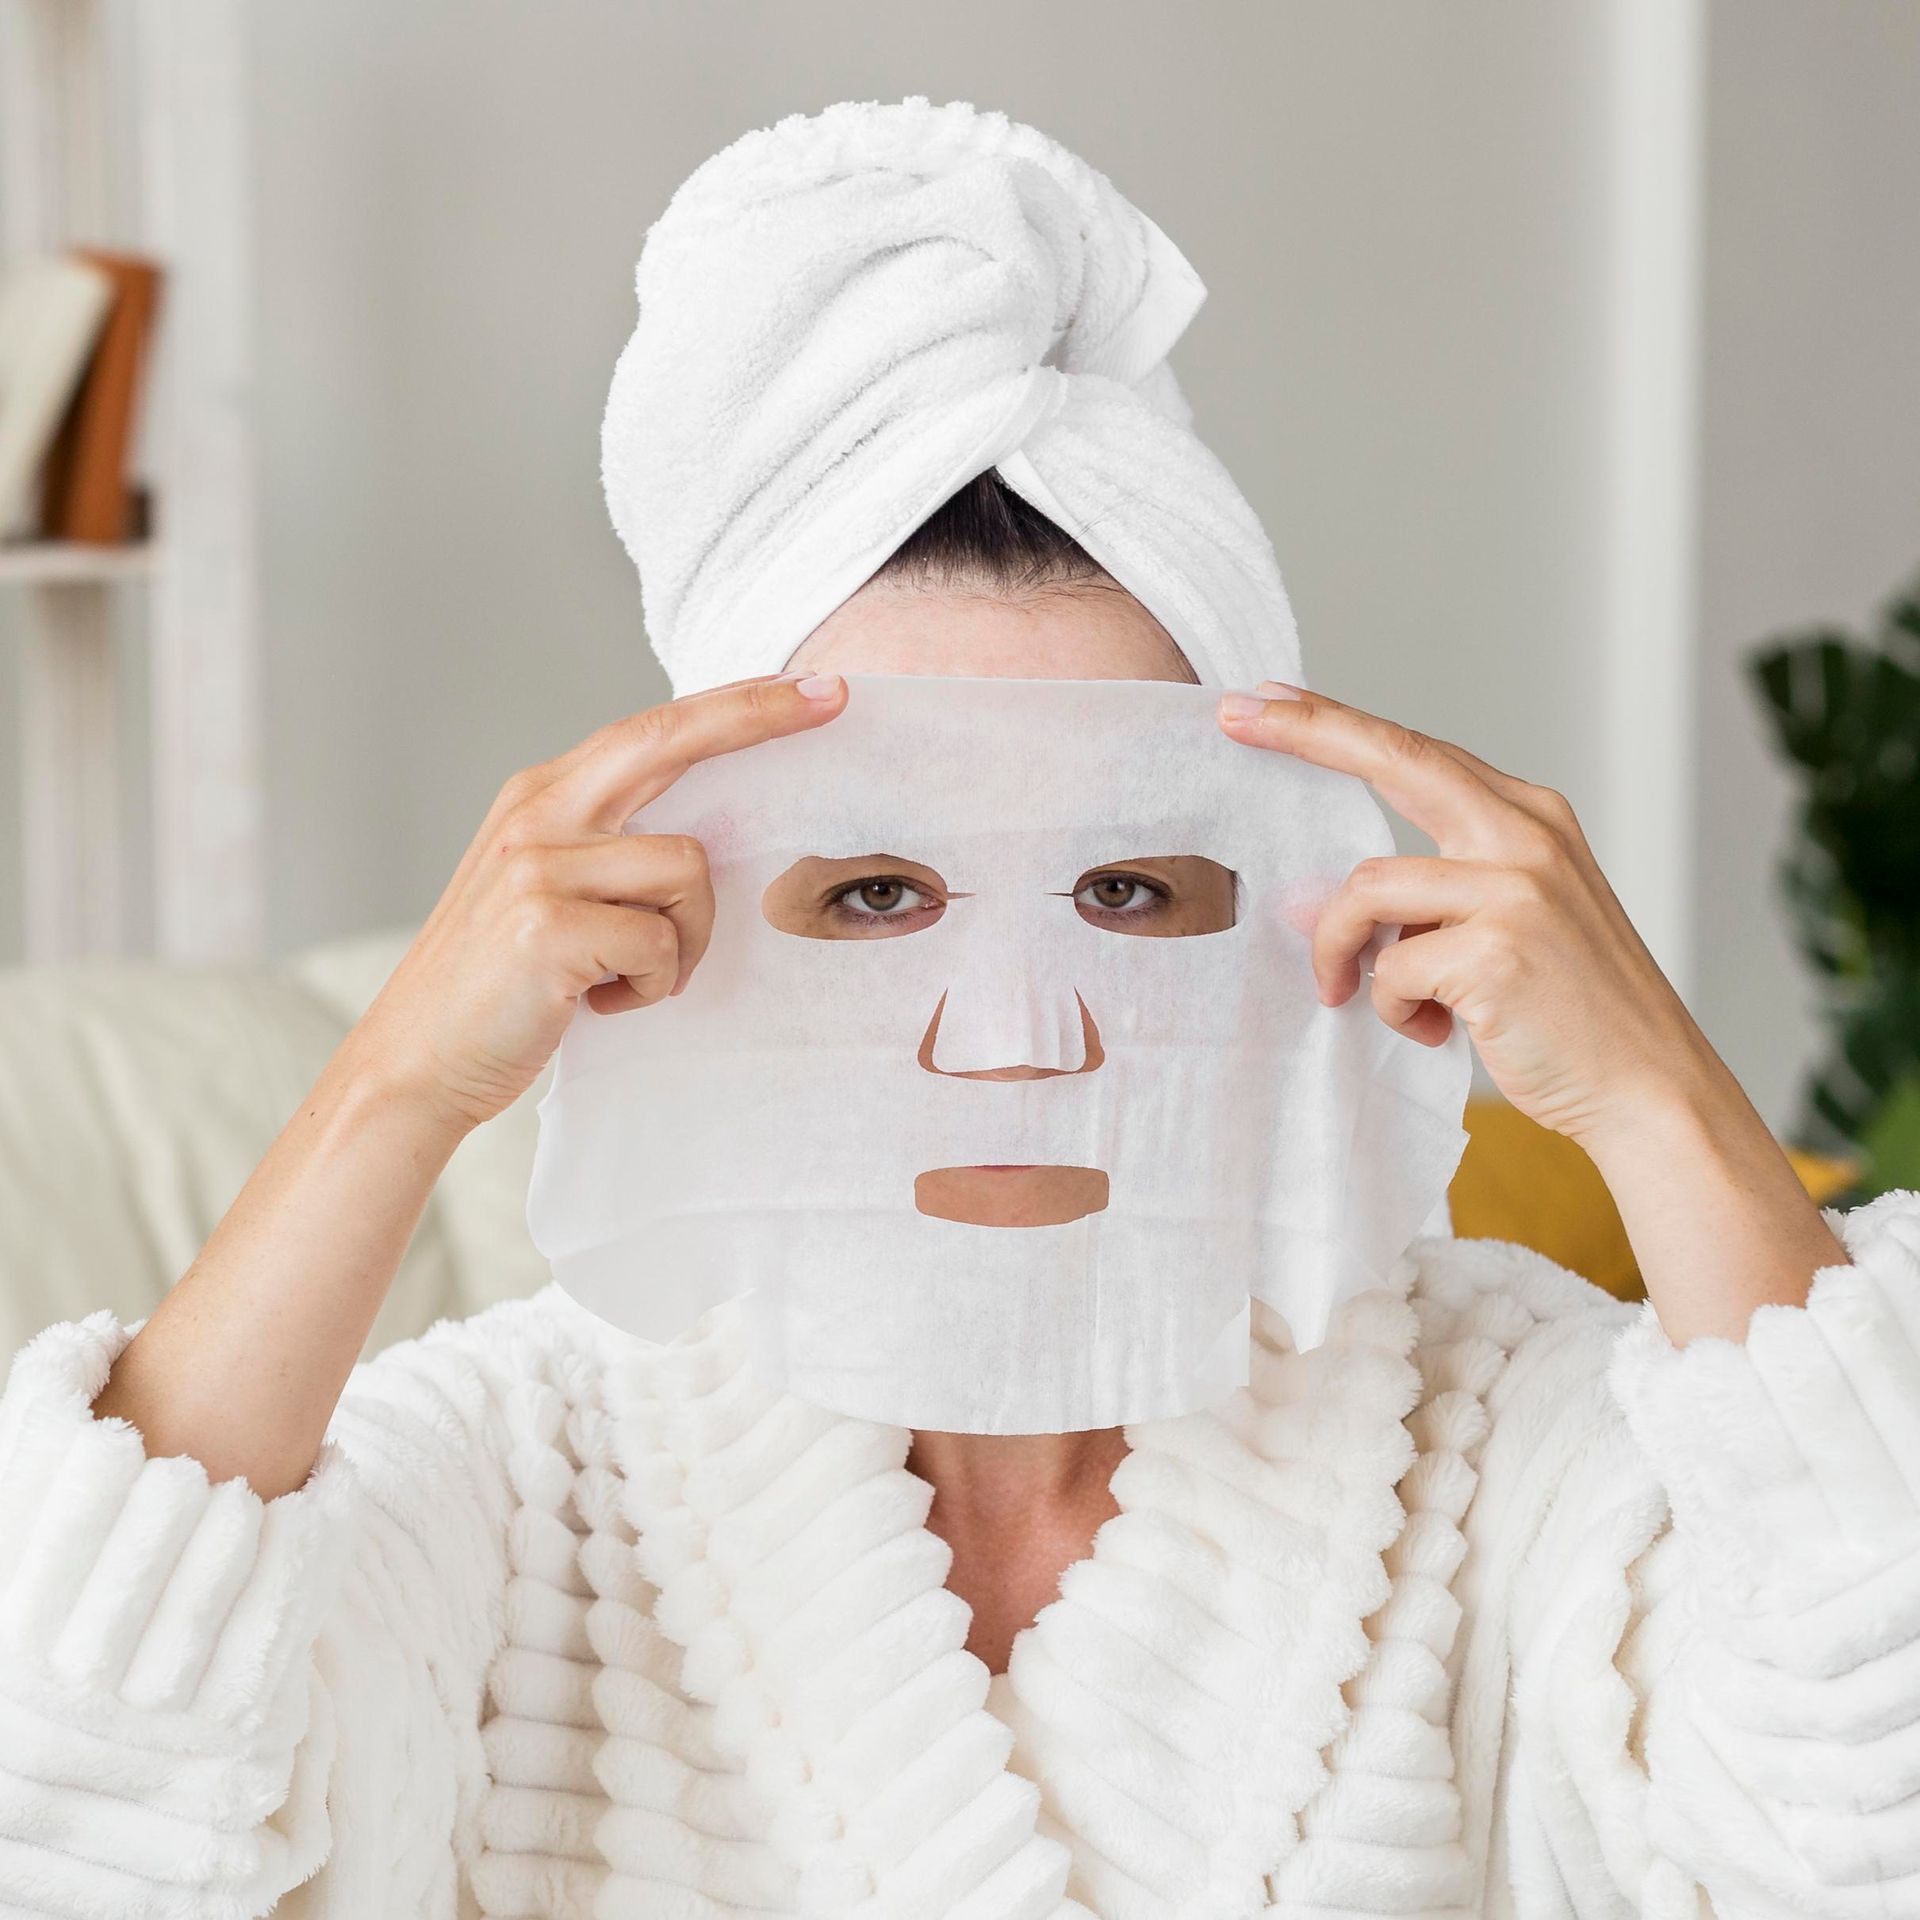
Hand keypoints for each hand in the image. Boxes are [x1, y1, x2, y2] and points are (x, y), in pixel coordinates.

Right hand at [348, 669, 846, 1138]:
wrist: (413, 1062)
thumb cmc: (499, 987)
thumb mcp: (547, 892)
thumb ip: (609, 849)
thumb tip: (707, 836)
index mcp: (541, 799)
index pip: (650, 730)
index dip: (734, 706)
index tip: (811, 689)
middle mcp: (537, 814)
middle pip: (666, 740)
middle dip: (756, 715)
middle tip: (831, 701)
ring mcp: (538, 866)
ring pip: (687, 869)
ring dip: (683, 941)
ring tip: (625, 978)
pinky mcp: (548, 925)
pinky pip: (660, 942)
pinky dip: (650, 984)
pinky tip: (598, 1003)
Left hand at [1218, 679, 1845, 1341]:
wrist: (1651, 1087)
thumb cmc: (1570, 1013)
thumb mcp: (1504, 927)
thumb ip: (1422, 900)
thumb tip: (1311, 901)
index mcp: (1531, 819)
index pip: (1417, 753)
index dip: (1336, 724)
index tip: (1266, 698)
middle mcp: (1527, 836)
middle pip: (1396, 760)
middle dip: (1307, 733)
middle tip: (1233, 715)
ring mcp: (1516, 888)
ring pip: (1368, 891)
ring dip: (1343, 952)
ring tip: (1361, 996)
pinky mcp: (1496, 949)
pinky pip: (1390, 970)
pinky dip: (1392, 1008)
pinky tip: (1435, 1031)